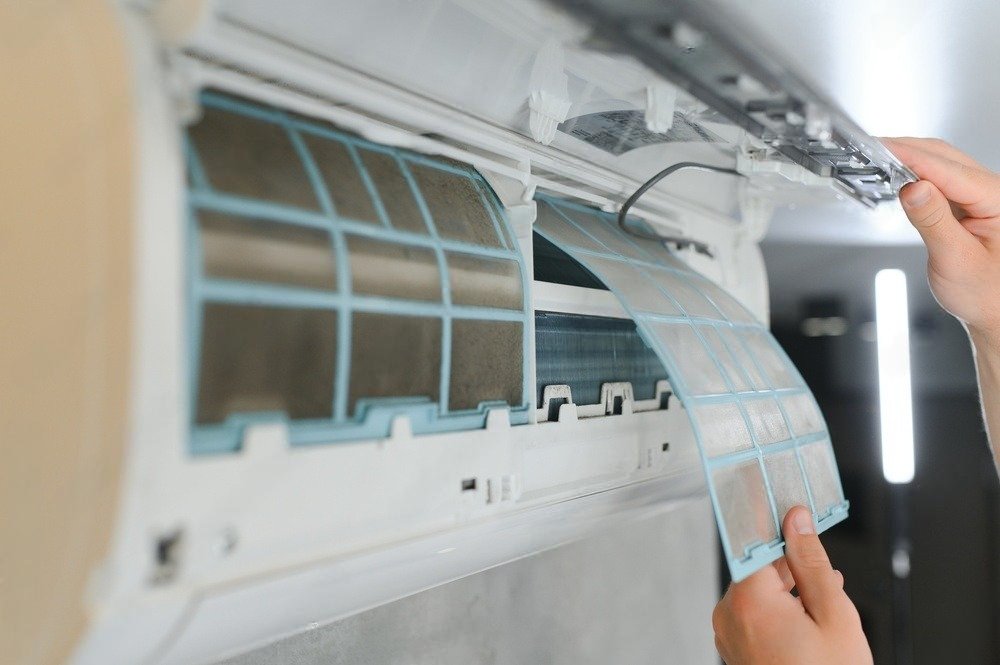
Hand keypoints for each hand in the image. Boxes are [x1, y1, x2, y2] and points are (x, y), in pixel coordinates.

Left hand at [712, 506, 872, 664]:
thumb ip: (812, 562)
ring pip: (759, 591)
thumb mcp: (833, 614)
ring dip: (790, 590)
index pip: (754, 541)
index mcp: (748, 600)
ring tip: (825, 605)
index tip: (790, 510)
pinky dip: (780, 610)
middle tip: (826, 575)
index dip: (775, 523)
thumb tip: (798, 522)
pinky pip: (755, 614)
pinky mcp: (735, 648)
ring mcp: (729, 634)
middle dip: (793, 567)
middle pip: (759, 568)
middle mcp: (729, 614)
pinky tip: (809, 620)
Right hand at [883, 137, 999, 337]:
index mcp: (999, 201)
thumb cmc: (985, 293)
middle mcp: (995, 192)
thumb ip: (933, 221)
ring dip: (912, 159)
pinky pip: (942, 179)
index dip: (912, 157)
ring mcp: (983, 196)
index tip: (882, 148)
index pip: (949, 170)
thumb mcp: (954, 260)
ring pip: (944, 164)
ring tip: (880, 159)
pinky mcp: (970, 203)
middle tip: (872, 148)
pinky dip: (918, 173)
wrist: (996, 312)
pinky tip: (900, 175)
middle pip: (946, 158)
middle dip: (908, 150)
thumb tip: (914, 187)